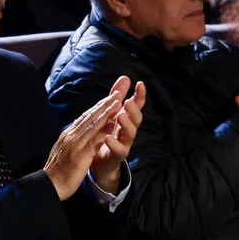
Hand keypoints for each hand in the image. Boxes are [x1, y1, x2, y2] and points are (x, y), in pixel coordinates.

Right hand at [45, 84, 125, 199]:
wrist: (48, 186)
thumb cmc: (57, 172)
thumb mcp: (65, 152)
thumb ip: (72, 141)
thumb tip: (78, 133)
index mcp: (68, 135)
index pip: (85, 117)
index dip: (98, 106)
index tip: (109, 97)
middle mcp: (71, 136)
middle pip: (90, 116)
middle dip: (104, 103)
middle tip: (117, 91)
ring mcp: (75, 144)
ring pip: (92, 123)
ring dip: (106, 110)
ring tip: (117, 100)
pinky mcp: (80, 154)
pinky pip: (94, 139)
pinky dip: (103, 129)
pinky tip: (112, 123)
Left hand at [91, 78, 145, 193]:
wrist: (98, 161)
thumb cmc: (106, 133)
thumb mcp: (111, 114)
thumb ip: (118, 96)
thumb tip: (125, 78)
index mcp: (126, 119)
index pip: (136, 106)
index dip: (139, 96)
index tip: (140, 84)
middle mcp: (128, 130)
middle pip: (136, 119)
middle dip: (134, 110)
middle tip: (128, 102)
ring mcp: (124, 143)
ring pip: (130, 133)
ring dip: (126, 124)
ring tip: (120, 116)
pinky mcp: (117, 156)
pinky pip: (119, 150)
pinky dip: (114, 144)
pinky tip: (108, 137)